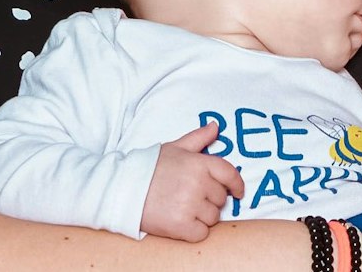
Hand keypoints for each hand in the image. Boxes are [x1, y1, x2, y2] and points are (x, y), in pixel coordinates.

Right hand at [138, 122, 245, 240]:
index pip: (230, 174)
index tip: (238, 192)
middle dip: (211, 199)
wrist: (123, 189)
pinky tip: (182, 222)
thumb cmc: (149, 167)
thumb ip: (198, 138)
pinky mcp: (181, 225)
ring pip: (213, 217)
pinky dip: (195, 231)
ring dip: (203, 216)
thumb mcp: (175, 148)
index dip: (237, 185)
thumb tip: (216, 126)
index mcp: (199, 163)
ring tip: (184, 208)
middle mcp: (198, 183)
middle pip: (221, 198)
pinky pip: (201, 234)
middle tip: (191, 197)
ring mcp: (190, 205)